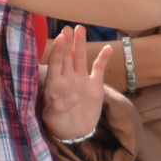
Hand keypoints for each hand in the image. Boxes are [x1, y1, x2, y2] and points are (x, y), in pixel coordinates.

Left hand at [38, 25, 110, 140]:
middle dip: (68, 42)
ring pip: (80, 58)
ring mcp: (81, 80)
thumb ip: (59, 107)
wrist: (75, 131)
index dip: (58, 51)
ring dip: (80, 44)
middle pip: (67, 57)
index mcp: (55, 84)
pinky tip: (108, 49)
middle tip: (69, 28)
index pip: (56, 63)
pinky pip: (99, 69)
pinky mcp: (94, 85)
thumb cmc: (59, 124)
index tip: (61, 38)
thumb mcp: (53, 118)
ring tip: (81, 29)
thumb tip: (73, 96)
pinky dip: (103, 59)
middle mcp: (67, 78)